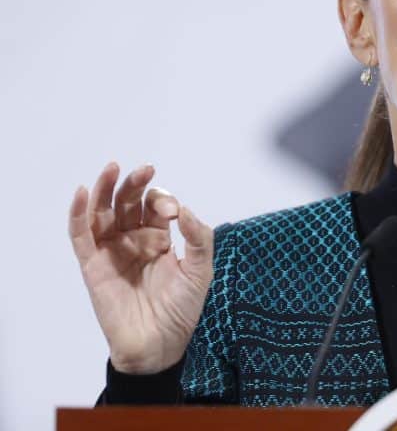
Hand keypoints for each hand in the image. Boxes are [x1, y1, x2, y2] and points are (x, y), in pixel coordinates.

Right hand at [68, 161, 214, 374]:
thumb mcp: (201, 271)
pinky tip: (81, 193)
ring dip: (104, 189)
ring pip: (102, 212)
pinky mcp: (93, 266)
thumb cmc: (181, 310)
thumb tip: (184, 210)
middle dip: (135, 185)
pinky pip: (80, 235)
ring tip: (112, 168)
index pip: (155, 207)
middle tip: (144, 169)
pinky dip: (78, 213)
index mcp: (160, 238)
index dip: (163, 201)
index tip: (174, 213)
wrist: (159, 345)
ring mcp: (112, 251)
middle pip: (128, 203)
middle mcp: (134, 241)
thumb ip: (199, 239)